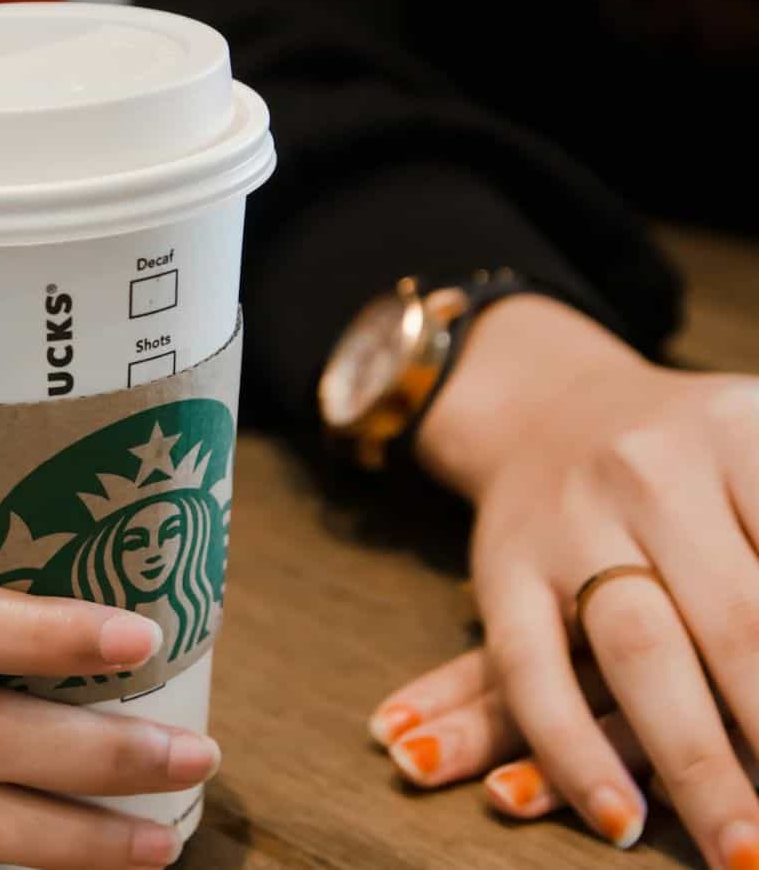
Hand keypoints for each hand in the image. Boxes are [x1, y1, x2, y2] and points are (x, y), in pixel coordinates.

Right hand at [370, 295, 758, 867]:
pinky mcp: (500, 569)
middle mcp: (654, 471)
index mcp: (742, 433)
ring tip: (743, 851)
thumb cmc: (700, 456)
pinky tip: (619, 821)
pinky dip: (570, 752)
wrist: (551, 408)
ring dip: (698, 765)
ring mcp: (568, 521)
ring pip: (639, 650)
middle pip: (740, 618)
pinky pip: (529, 669)